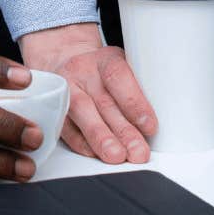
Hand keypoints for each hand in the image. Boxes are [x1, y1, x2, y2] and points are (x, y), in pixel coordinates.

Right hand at [17, 22, 155, 163]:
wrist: (67, 62)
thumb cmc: (103, 70)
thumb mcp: (124, 66)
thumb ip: (140, 87)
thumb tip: (159, 120)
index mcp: (104, 58)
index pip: (118, 76)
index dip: (134, 102)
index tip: (150, 125)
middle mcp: (82, 71)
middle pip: (102, 101)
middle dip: (122, 130)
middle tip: (138, 151)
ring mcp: (65, 89)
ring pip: (82, 114)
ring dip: (101, 138)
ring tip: (117, 155)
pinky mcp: (54, 108)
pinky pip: (66, 127)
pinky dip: (82, 143)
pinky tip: (96, 154)